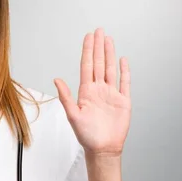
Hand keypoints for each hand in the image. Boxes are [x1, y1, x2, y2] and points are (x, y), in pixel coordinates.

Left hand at [54, 28, 130, 156]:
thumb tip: (56, 79)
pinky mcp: (123, 101)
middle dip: (98, 47)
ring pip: (110, 69)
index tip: (88, 37)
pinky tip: (123, 60)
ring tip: (109, 40)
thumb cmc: (86, 135)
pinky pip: (125, 82)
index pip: (87, 66)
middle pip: (98, 63)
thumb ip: (66, 96)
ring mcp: (111, 94)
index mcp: (86, 92)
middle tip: (99, 31)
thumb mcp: (73, 115)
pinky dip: (124, 71)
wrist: (103, 148)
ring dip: (110, 54)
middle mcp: (98, 90)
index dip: (88, 51)